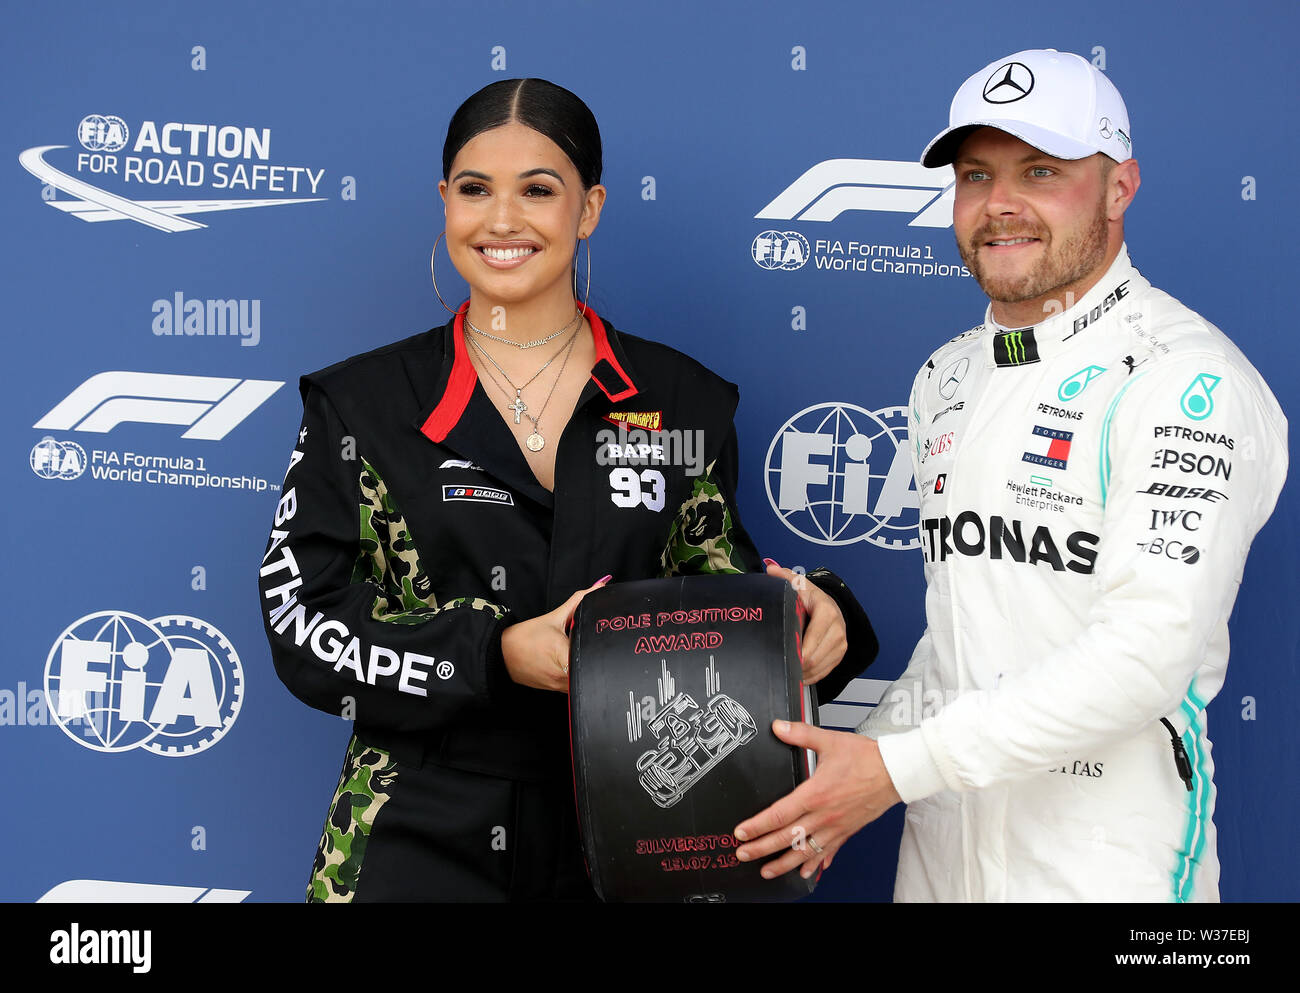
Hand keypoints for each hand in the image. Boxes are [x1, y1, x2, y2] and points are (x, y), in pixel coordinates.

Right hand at [500, 577, 608, 692]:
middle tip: (588, 645)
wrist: (502, 653)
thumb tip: (598, 587)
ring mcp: (558, 686)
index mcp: (563, 656)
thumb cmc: (524, 637)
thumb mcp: (553, 617)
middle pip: (590, 668)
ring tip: (575, 653)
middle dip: (593, 656)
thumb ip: (578, 601)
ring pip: (582, 679)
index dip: (600, 649)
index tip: (600, 641)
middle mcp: (562, 675)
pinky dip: (574, 674)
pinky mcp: (554, 690)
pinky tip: (567, 663)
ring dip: (583, 667)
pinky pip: (571, 685)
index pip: (591, 656)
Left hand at [734, 720, 900, 879]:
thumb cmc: (866, 758)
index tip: (741, 833)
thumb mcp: (830, 741)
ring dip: (784, 864)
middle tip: (743, 855)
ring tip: (767, 871)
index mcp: (816, 794)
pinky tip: (807, 871)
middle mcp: (824, 816)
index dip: (758, 826)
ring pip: (805, 851)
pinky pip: (828, 851)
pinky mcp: (847, 831)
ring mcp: (836, 827)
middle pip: (787, 838)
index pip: (779, 815)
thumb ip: (801, 733)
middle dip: (762, 848)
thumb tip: (778, 727)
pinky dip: (816, 863)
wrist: (896, 772)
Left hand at [764, 560, 846, 684]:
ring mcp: (840, 644)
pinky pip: (824, 672)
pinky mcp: (840, 654)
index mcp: (826, 612)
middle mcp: (837, 629)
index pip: (811, 640)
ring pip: (819, 668)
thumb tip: (771, 570)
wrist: (830, 605)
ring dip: (803, 673)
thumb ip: (785, 577)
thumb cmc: (813, 598)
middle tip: (781, 665)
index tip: (783, 654)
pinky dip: (810, 676)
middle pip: (814, 658)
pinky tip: (799, 673)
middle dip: (796, 664)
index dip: (796, 651)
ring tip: (788, 670)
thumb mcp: (799, 585)